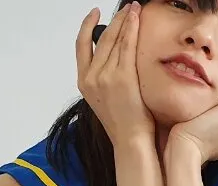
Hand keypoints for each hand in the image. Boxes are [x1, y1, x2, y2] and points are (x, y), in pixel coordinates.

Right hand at [76, 3, 152, 144]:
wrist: (130, 140)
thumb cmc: (123, 124)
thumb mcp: (105, 100)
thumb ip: (104, 81)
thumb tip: (112, 64)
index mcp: (84, 82)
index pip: (81, 46)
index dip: (87, 26)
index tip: (95, 14)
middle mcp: (91, 77)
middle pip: (100, 39)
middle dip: (114, 20)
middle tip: (125, 8)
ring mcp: (106, 76)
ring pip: (114, 39)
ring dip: (125, 20)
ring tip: (134, 9)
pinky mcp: (122, 77)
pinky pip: (127, 45)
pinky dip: (131, 29)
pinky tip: (136, 18)